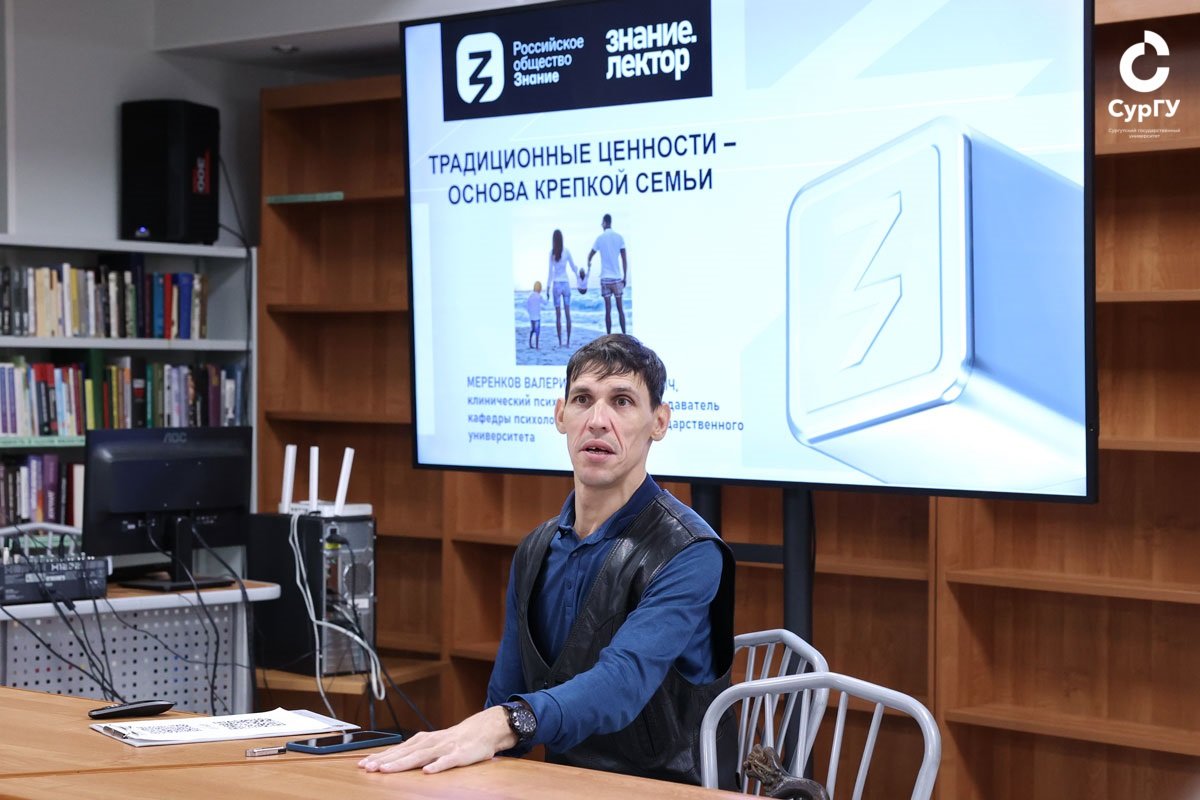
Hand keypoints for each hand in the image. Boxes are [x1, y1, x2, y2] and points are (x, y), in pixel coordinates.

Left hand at [357, 706, 515, 774]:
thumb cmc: (455, 739)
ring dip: (402, 763)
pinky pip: (447, 761)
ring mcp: (444, 748)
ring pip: (420, 757)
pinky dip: (437, 766)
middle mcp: (430, 743)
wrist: (483, 730)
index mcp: (423, 741)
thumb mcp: (432, 742)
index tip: (363, 764)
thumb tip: (392, 759)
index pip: (398, 750)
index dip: (380, 757)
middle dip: (385, 761)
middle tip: (367, 768)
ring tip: (386, 770)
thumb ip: (414, 750)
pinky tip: (427, 771)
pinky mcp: (459, 755)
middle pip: (404, 753)